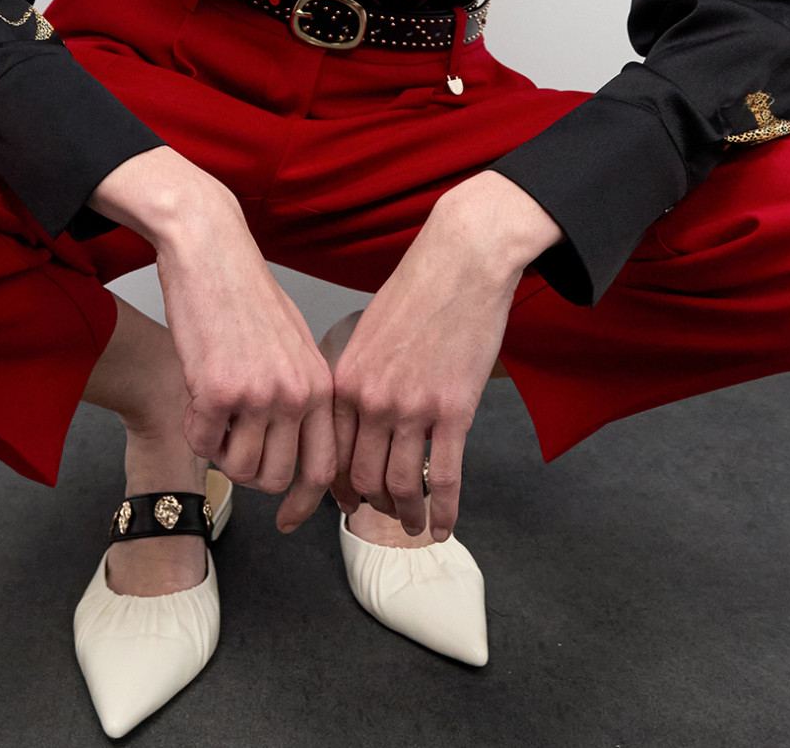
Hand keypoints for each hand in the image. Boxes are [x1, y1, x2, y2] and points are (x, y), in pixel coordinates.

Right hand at [153, 196, 339, 534]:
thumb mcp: (293, 347)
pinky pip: (201, 442)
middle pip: (276, 478)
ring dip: (220, 451)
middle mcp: (296, 394)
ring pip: (238, 468)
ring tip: (216, 413)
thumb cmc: (247, 296)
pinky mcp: (217, 390)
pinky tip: (198, 396)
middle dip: (250, 474)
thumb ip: (301, 397)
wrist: (212, 254)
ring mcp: (258, 394)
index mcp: (320, 385)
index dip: (304, 502)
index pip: (322, 467)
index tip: (289, 520)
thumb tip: (297, 452)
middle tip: (233, 444)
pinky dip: (194, 429)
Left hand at [328, 173, 562, 541]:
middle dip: (368, 504)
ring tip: (411, 526)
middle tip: (378, 515)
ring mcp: (413, 408)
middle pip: (361, 476)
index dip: (331, 485)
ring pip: (400, 485)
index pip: (328, 451)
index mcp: (346, 379)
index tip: (336, 503)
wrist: (461, 263)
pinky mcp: (454, 411)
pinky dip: (444, 510)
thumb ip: (358, 378)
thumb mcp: (368, 333)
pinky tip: (444, 527)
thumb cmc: (417, 291)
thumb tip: (357, 420)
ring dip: (405, 515)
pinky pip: (445, 477)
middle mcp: (372, 400)